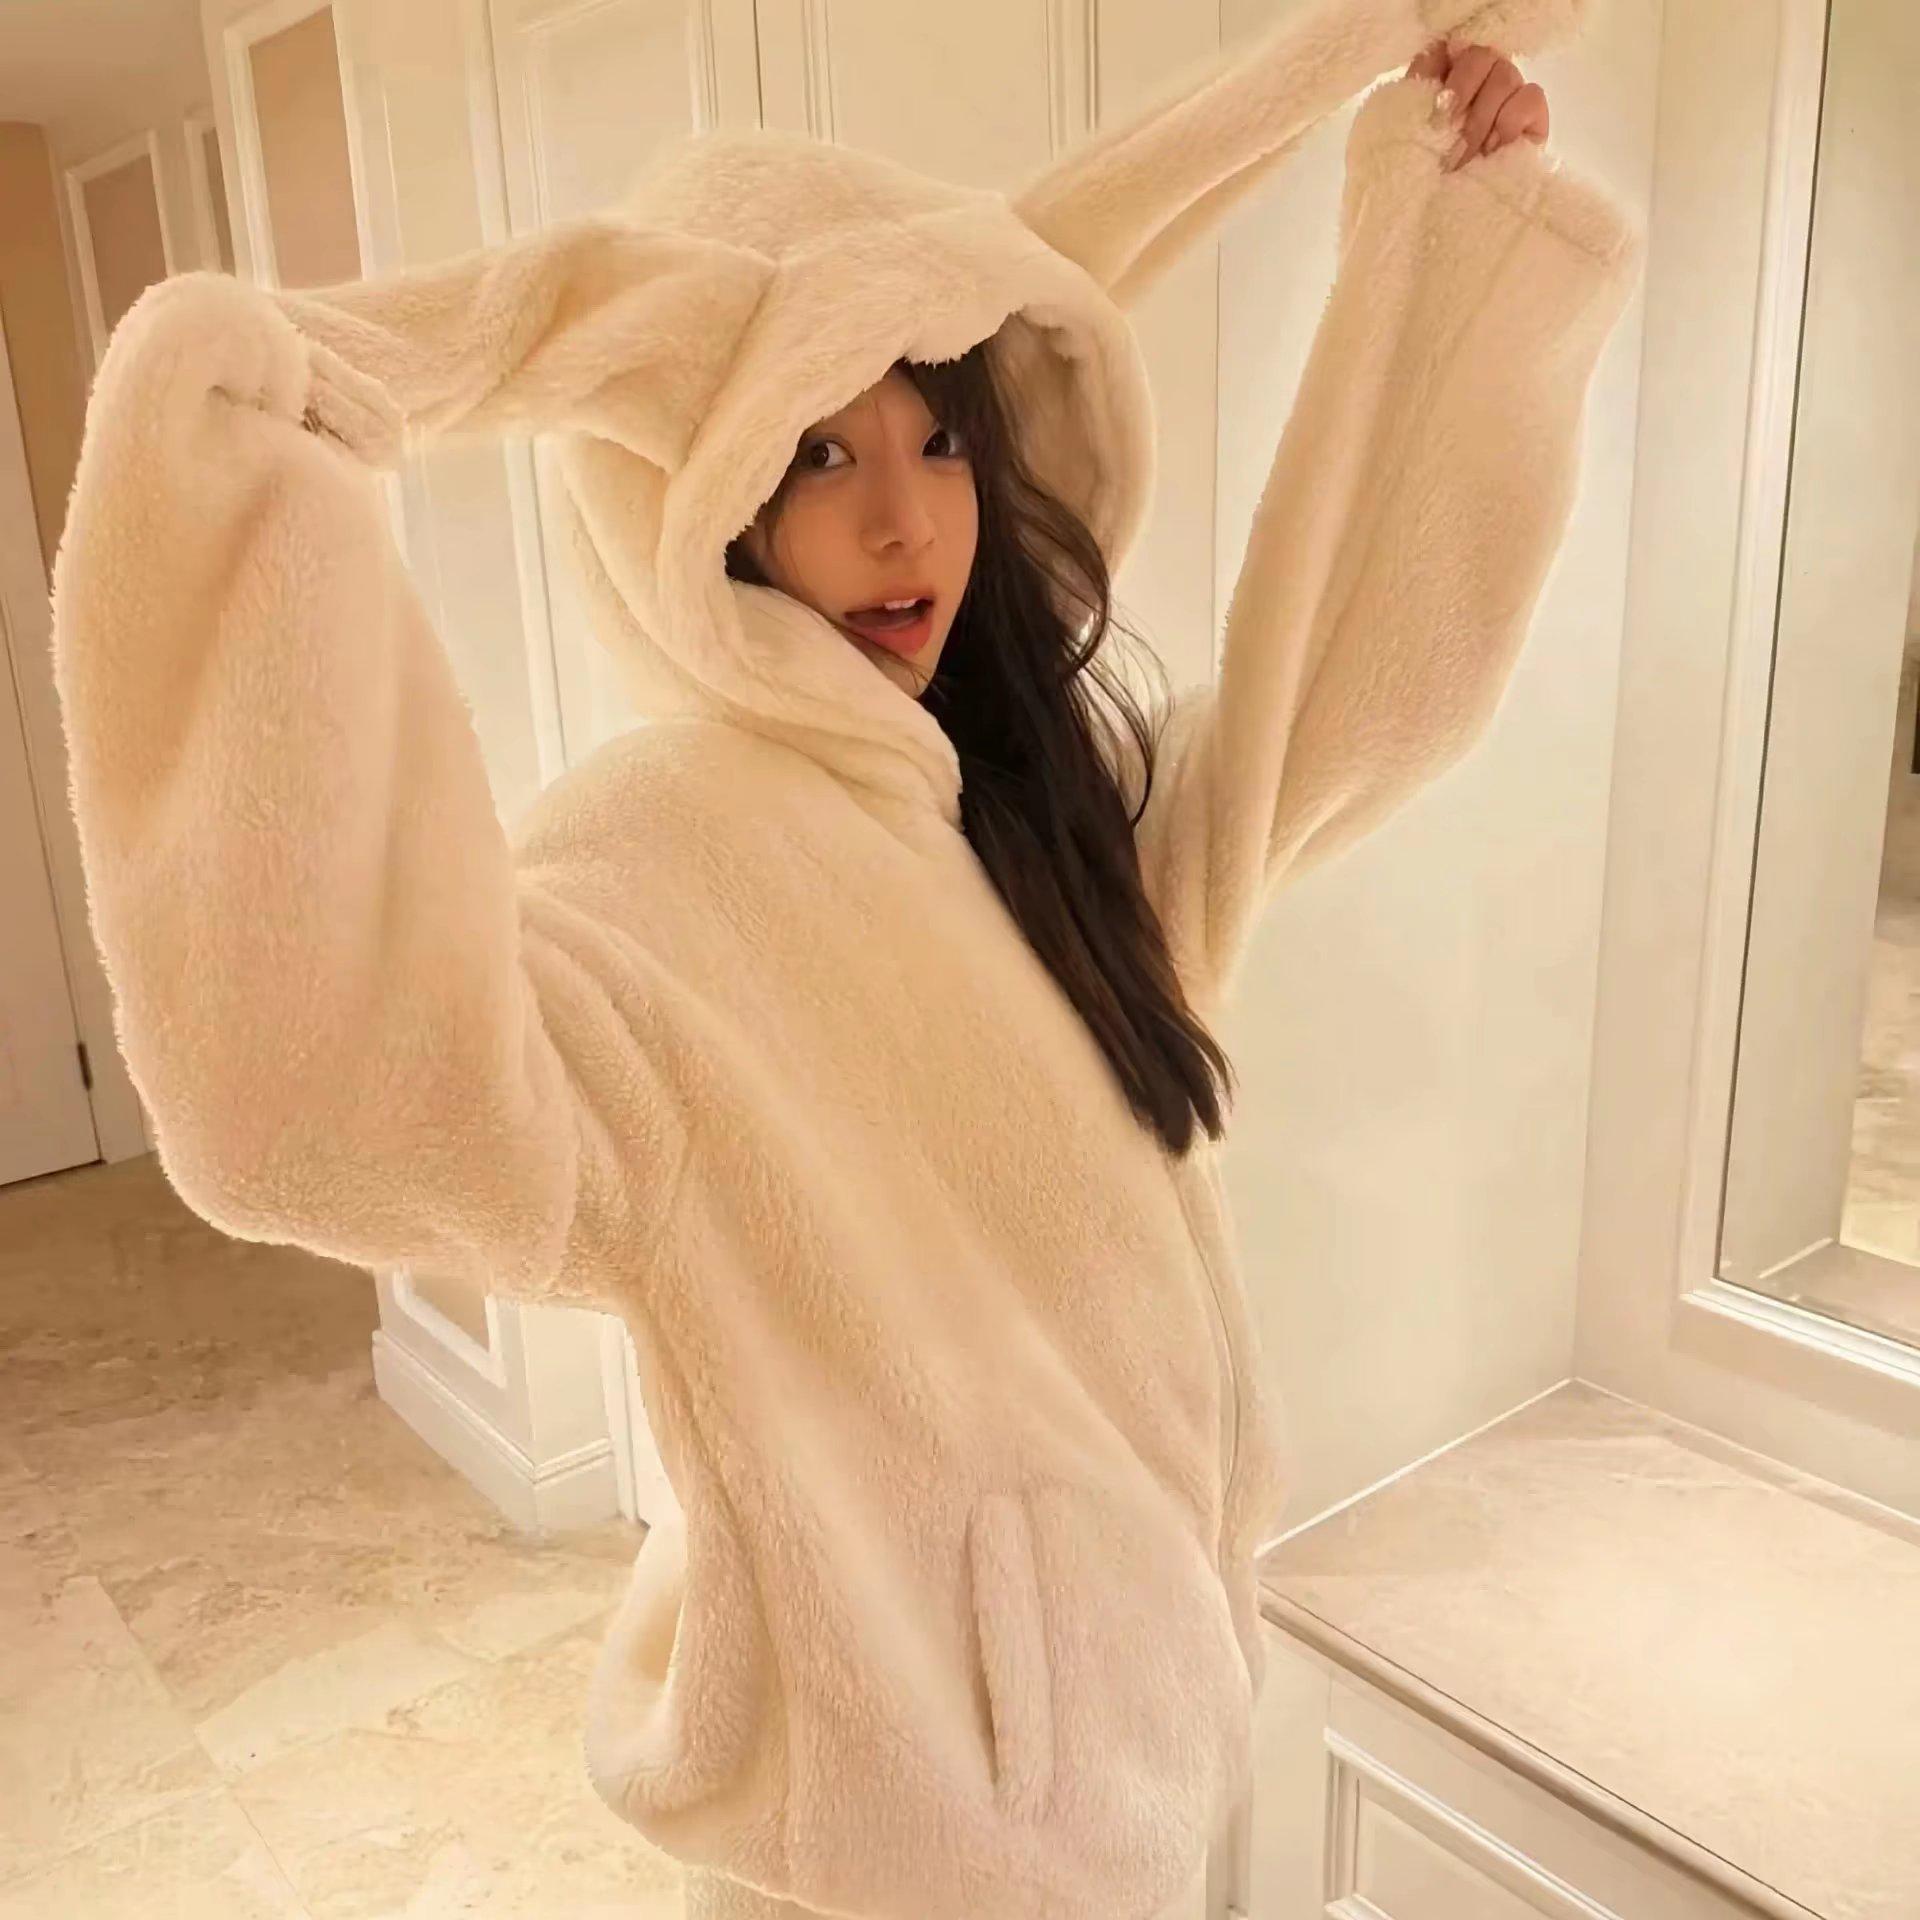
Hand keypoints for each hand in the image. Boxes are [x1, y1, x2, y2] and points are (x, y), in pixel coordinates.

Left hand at [1407, 38, 1549, 171]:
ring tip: (1463, 155)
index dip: (1441, 67)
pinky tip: (1492, 148)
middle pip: (1481, 56)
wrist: (1451, 208)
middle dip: (1460, 95)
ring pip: (1505, 77)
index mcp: (1450, 72)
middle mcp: (1483, 73)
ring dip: (1481, 119)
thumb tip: (1424, 75)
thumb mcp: (1411, 136)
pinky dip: (1509, 122)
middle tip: (1444, 131)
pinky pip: (1531, 97)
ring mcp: (1510, 90)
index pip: (1451, 45)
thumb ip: (1415, 102)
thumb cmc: (1429, 168)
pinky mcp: (1534, 113)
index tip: (1433, 104)